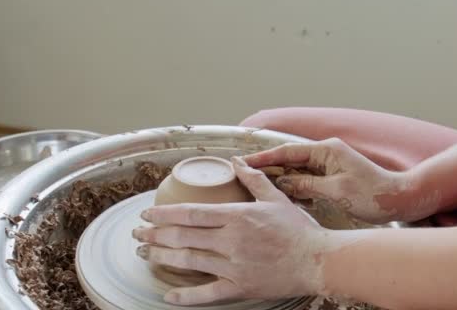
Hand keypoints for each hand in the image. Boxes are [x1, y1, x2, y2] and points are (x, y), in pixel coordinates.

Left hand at [132, 157, 329, 304]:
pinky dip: (186, 296)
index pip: (191, 214)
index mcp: (237, 216)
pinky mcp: (240, 287)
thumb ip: (253, 179)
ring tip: (144, 254)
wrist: (319, 261)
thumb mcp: (276, 198)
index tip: (147, 215)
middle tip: (137, 234)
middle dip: (155, 235)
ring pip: (189, 261)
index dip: (165, 215)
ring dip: (162, 257)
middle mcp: (231, 240)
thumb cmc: (298, 229)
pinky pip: (207, 293)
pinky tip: (168, 295)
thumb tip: (237, 160)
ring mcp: (234, 266)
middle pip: (183, 237)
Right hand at [244, 138, 414, 222]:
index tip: (243, 162)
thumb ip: (306, 186)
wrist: (400, 199)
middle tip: (243, 175)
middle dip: (267, 167)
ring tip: (256, 186)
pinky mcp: (333, 176)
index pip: (287, 152)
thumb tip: (280, 183)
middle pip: (289, 159)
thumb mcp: (335, 191)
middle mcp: (326, 153)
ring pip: (296, 170)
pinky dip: (294, 187)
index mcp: (326, 150)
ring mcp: (329, 165)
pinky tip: (282, 196)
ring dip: (279, 178)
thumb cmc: (373, 194)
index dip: (263, 158)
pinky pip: (306, 179)